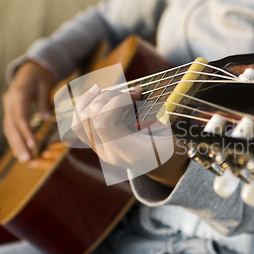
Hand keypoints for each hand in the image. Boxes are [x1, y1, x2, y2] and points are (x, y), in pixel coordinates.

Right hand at [3, 62, 53, 161]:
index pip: (20, 117)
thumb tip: (47, 119)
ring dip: (15, 145)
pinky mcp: (9, 111)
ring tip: (23, 159)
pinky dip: (14, 140)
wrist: (30, 68)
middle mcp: (9, 101)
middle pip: (12, 126)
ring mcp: (7, 106)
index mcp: (18, 94)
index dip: (26, 132)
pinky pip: (9, 127)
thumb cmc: (40, 76)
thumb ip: (44, 102)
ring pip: (8, 129)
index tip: (34, 145)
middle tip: (26, 159)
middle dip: (19, 144)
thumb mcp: (45, 85)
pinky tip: (19, 151)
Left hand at [71, 85, 188, 186]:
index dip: (116, 102)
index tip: (138, 94)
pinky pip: (77, 124)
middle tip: (133, 94)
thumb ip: (168, 116)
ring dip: (93, 99)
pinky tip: (96, 93)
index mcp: (129, 153)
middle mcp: (109, 153)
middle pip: (90, 117)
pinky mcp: (95, 143)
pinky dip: (83, 105)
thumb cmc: (172, 144)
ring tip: (110, 90)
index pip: (103, 123)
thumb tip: (161, 96)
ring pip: (79, 120)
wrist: (163, 163)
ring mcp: (99, 149)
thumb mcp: (176, 132)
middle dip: (110, 97)